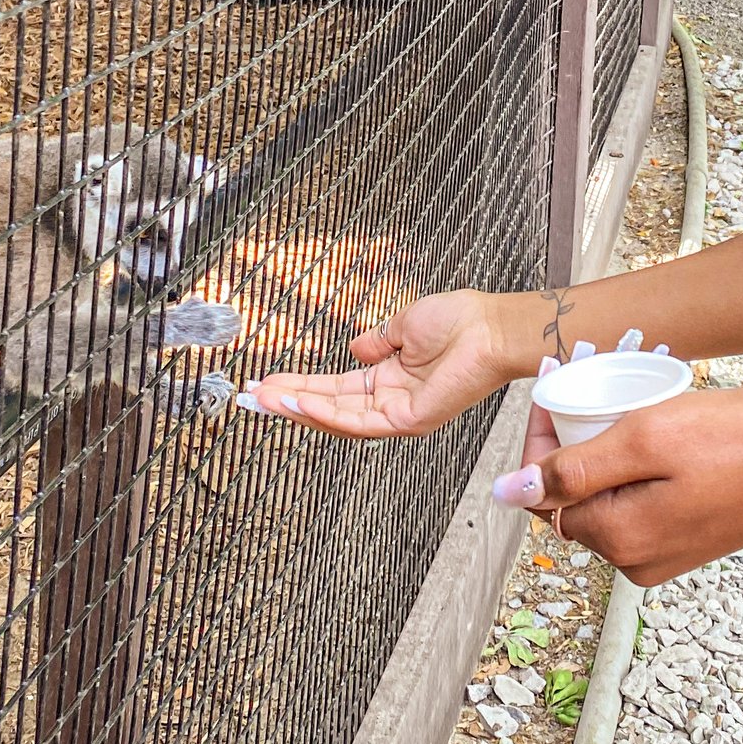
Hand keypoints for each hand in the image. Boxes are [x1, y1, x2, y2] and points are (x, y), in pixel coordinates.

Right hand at [241, 289, 523, 437]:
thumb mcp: (405, 325)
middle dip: (289, 401)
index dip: (300, 386)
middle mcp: (389, 400)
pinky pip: (359, 422)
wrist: (490, 326)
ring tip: (266, 400)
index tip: (267, 382)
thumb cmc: (461, 321)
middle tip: (252, 397)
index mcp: (387, 378)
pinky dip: (326, 413)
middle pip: (329, 407)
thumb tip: (356, 347)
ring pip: (337, 418)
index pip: (334, 389)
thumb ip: (377, 339)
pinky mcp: (408, 420)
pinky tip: (300, 402)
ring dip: (299, 408)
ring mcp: (398, 414)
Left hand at [493, 390, 742, 586]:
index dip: (541, 437)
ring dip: (605, 448)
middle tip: (588, 377)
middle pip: (575, 495)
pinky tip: (655, 427)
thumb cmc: (742, 442)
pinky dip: (637, 464)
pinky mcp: (688, 539)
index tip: (554, 382)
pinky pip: (640, 500)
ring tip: (626, 398)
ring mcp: (663, 554)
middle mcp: (635, 559)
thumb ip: (574, 470)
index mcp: (618, 539)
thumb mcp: (648, 439)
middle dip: (572, 438)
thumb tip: (507, 493)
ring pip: (608, 495)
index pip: (543, 492)